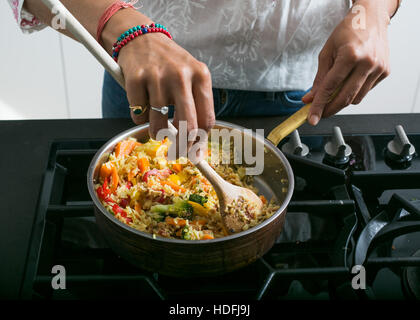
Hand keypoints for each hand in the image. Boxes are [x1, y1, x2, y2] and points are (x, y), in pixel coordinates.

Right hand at [102, 9, 214, 147]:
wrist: (142, 38)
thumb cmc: (170, 64)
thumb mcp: (191, 77)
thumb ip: (196, 107)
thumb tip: (196, 145)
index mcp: (201, 76)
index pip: (206, 119)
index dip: (200, 140)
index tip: (194, 151)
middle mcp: (181, 75)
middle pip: (187, 125)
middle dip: (182, 147)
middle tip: (177, 153)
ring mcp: (157, 77)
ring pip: (159, 123)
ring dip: (157, 131)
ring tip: (156, 123)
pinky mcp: (135, 79)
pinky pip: (138, 116)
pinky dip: (140, 117)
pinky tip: (143, 103)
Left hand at [303, 0, 391, 124]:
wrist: (371, 18)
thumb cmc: (347, 31)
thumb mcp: (327, 52)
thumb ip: (319, 79)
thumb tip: (310, 99)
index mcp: (350, 55)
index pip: (330, 88)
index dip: (319, 106)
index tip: (312, 118)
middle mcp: (367, 63)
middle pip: (345, 98)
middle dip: (329, 109)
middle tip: (318, 114)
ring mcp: (379, 68)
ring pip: (356, 98)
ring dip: (342, 100)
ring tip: (334, 90)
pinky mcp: (385, 72)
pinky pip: (365, 91)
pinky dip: (354, 91)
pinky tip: (350, 80)